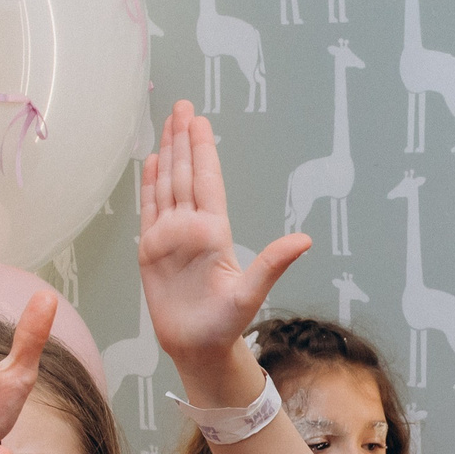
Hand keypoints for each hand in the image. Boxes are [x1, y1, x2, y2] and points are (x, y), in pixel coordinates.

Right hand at [137, 101, 309, 403]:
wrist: (197, 347)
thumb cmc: (225, 324)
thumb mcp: (251, 292)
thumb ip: (273, 263)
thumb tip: (305, 240)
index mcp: (215, 232)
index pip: (207, 181)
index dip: (202, 150)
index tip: (199, 121)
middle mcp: (192, 228)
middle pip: (186, 174)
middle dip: (183, 140)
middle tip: (182, 106)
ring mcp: (171, 236)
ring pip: (167, 185)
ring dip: (167, 154)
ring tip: (167, 124)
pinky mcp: (150, 249)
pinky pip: (149, 209)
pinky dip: (149, 184)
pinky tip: (151, 161)